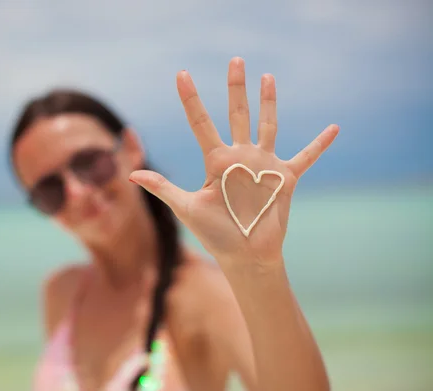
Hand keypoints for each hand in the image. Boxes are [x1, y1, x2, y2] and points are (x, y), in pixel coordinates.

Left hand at [130, 57, 338, 266]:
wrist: (244, 255)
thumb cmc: (214, 233)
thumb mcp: (186, 207)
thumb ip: (162, 188)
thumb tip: (131, 175)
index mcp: (215, 160)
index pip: (200, 122)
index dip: (190, 98)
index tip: (181, 74)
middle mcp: (239, 156)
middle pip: (237, 114)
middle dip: (236, 88)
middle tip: (235, 61)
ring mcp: (263, 165)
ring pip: (266, 125)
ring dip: (269, 102)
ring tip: (267, 77)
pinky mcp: (285, 178)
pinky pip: (306, 157)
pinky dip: (320, 144)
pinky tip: (334, 128)